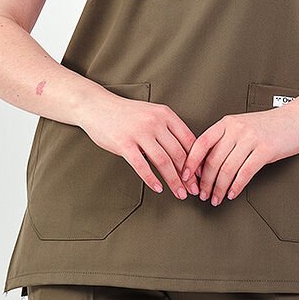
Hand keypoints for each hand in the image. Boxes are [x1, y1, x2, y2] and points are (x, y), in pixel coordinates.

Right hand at [79, 89, 199, 198]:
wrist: (97, 106)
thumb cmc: (126, 114)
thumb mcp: (152, 114)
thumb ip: (168, 130)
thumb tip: (186, 154)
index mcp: (165, 114)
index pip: (189, 140)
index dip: (197, 160)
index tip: (201, 175)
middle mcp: (155, 122)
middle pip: (178, 153)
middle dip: (188, 176)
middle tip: (193, 189)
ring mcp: (139, 133)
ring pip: (163, 161)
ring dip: (174, 181)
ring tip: (180, 193)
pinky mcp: (124, 144)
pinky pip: (141, 165)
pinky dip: (151, 179)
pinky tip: (158, 188)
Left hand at [183, 103, 298, 205]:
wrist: (297, 118)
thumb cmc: (270, 125)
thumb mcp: (242, 126)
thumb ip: (225, 141)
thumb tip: (206, 165)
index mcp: (227, 123)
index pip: (201, 143)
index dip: (190, 162)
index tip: (185, 177)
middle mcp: (237, 129)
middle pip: (213, 161)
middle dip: (205, 182)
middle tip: (202, 194)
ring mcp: (251, 139)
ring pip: (227, 169)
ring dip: (219, 188)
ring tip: (216, 198)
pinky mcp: (265, 150)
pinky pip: (245, 173)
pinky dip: (236, 186)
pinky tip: (232, 193)